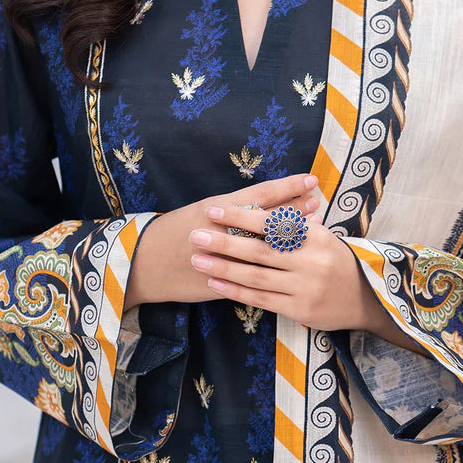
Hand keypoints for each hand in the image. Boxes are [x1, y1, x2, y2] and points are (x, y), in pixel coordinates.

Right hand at [124, 172, 320, 310]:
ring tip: (312, 229)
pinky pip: (253, 277)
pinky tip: (289, 267)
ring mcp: (224, 259)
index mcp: (217, 209)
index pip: (259, 196)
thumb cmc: (172, 231)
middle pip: (269, 220)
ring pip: (265, 248)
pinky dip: (273, 270)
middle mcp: (224, 232)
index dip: (287, 189)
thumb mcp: (200, 211)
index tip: (310, 181)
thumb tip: (262, 203)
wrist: (144, 263)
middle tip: (318, 203)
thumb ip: (231, 209)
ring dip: (289, 239)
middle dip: (295, 213)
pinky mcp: (222, 282)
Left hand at [188, 200, 372, 330]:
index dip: (242, 216)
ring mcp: (304, 289)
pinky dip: (236, 291)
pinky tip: (215, 283)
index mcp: (316, 237)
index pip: (272, 224)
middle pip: (259, 251)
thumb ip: (297, 224)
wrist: (368, 298)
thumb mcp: (323, 236)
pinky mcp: (299, 311)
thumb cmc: (337, 260)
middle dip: (225, 241)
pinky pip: (261, 299)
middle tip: (196, 234)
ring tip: (198, 259)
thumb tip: (268, 205)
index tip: (214, 209)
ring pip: (256, 277)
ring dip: (224, 268)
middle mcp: (310, 262)